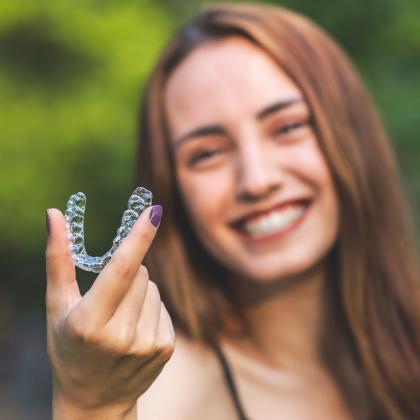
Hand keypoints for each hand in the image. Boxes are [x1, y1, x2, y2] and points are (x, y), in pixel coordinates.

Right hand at [45, 205, 173, 418]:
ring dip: (139, 292)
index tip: (155, 211)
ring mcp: (146, 344)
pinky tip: (134, 330)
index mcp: (89, 322)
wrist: (94, 400)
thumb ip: (58, 259)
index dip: (139, 237)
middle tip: (109, 297)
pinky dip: (150, 309)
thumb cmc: (68, 346)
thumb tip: (54, 214)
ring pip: (153, 288)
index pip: (120, 269)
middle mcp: (120, 335)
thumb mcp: (56, 306)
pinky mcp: (165, 348)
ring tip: (120, 318)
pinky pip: (163, 306)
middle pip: (140, 273)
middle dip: (127, 272)